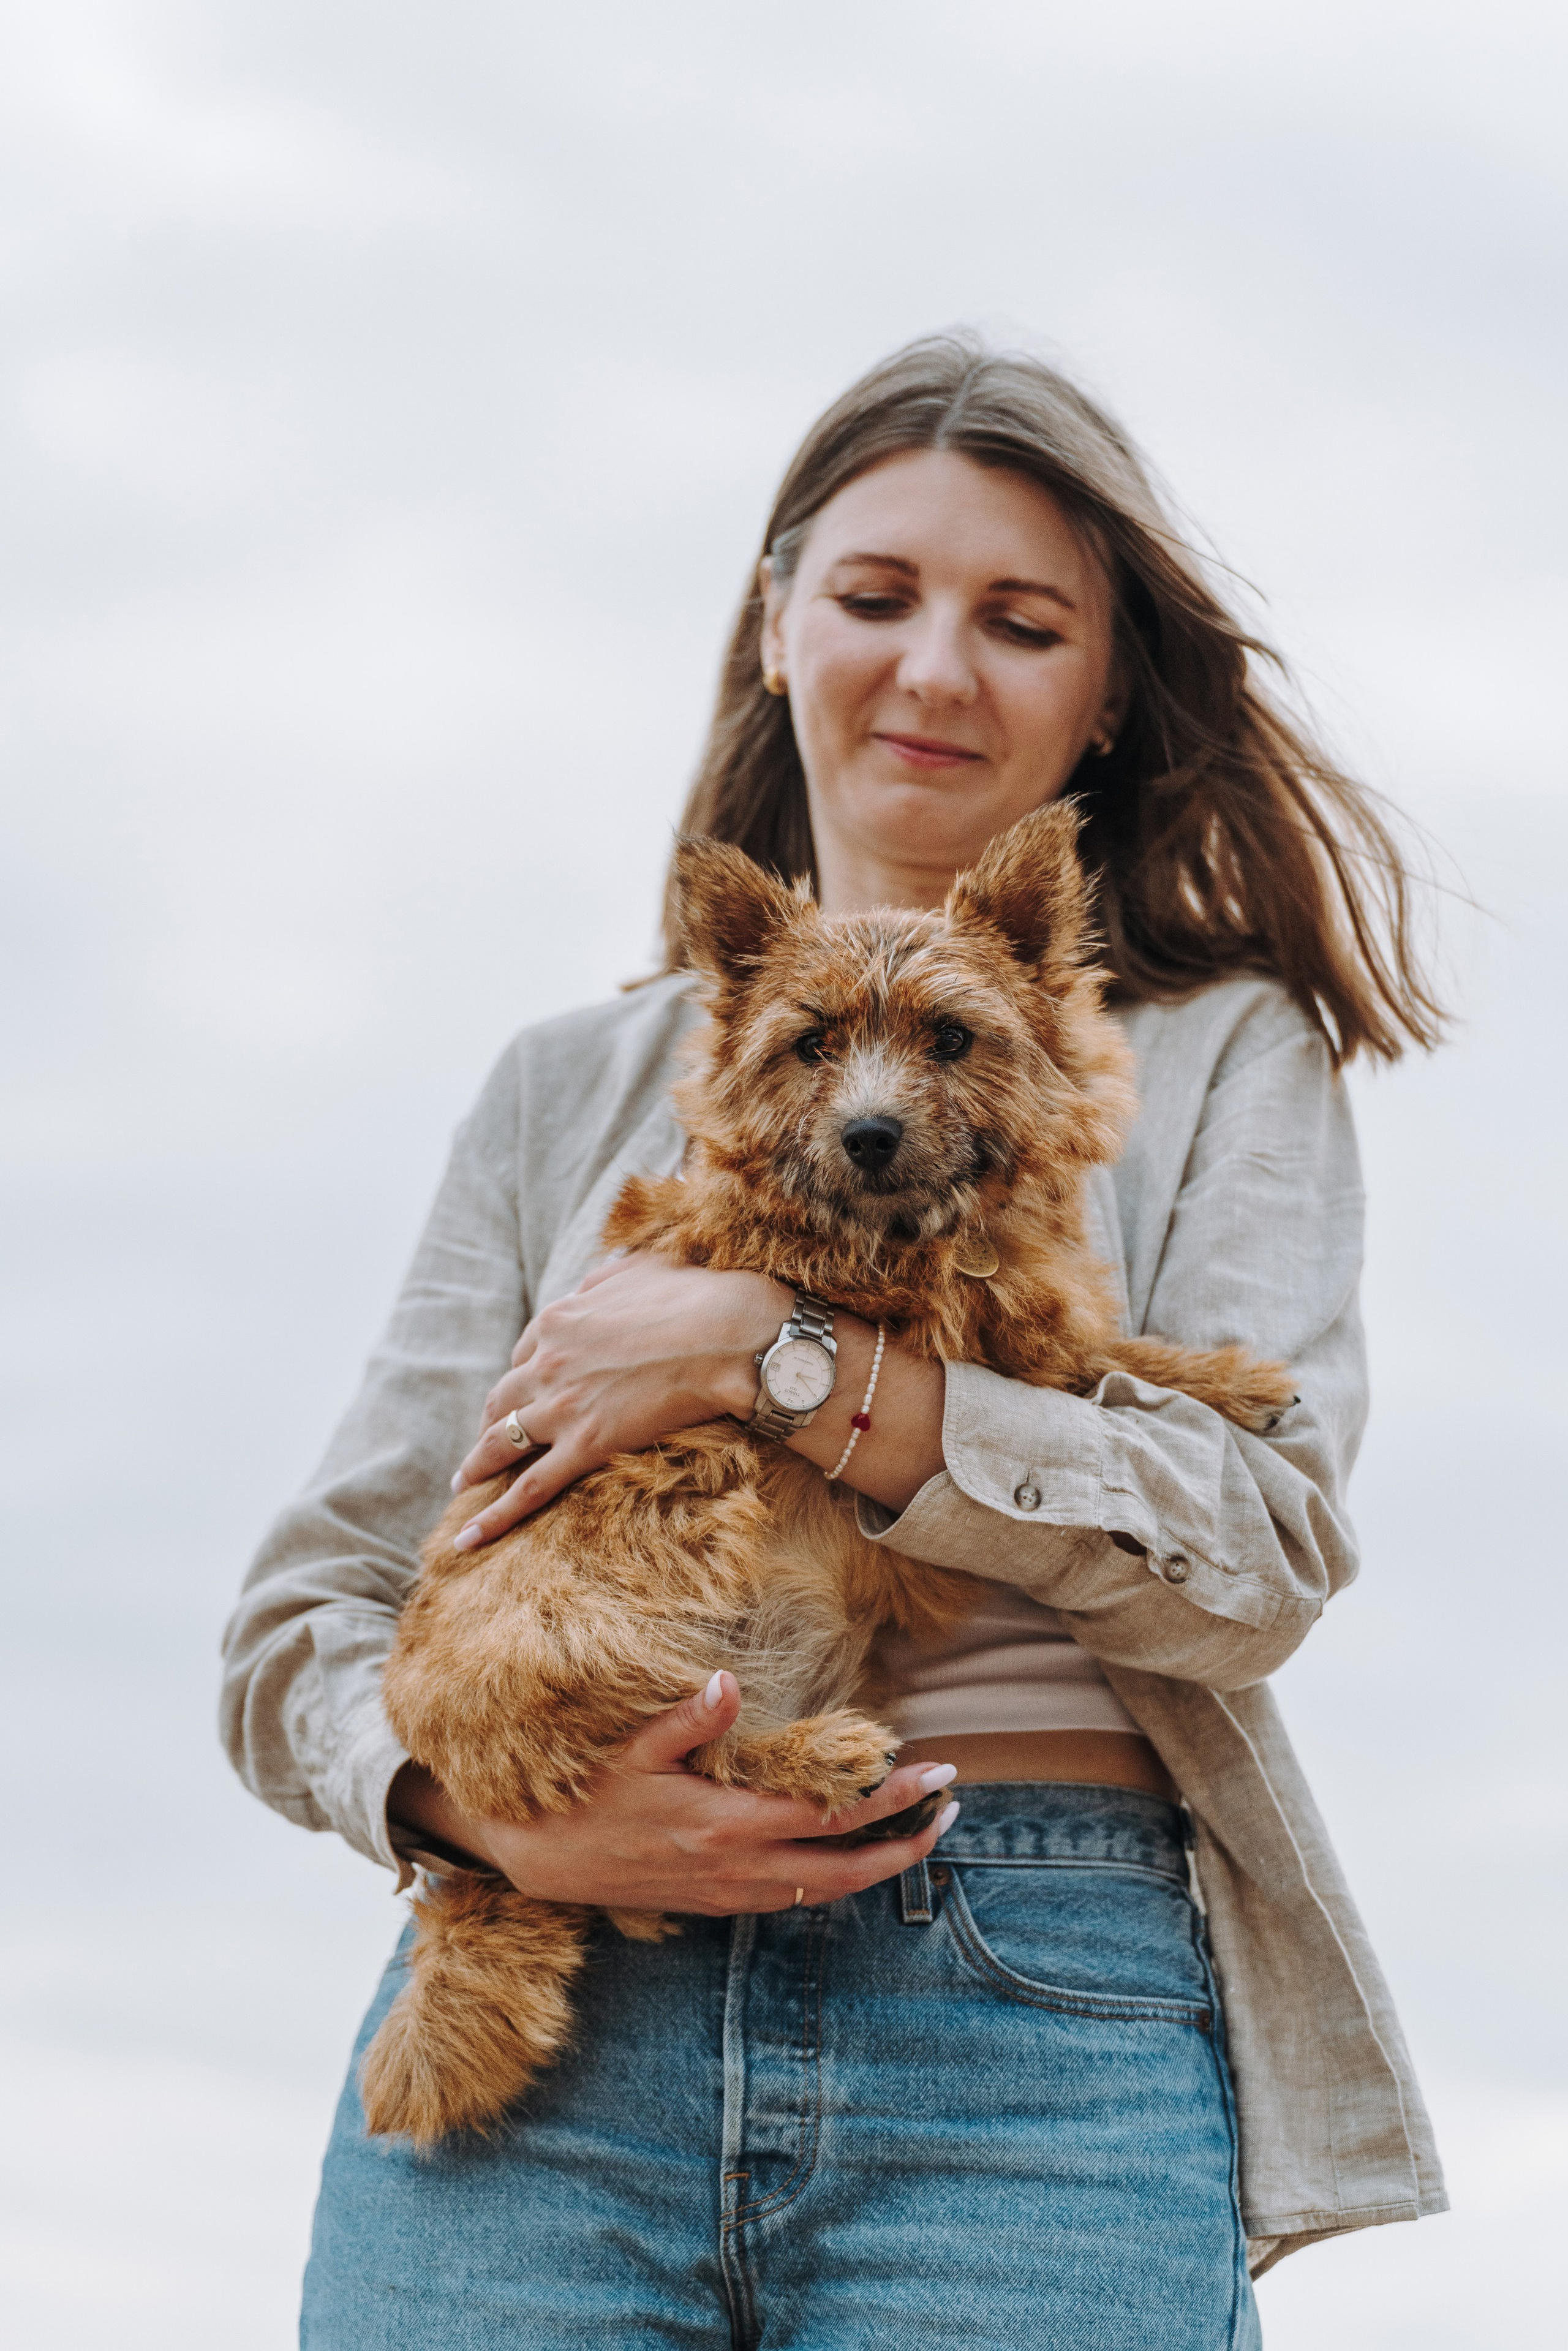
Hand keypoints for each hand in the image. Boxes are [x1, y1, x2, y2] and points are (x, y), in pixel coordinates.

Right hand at [390, 1672, 960, 1914]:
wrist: (538, 1859)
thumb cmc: (584, 1794)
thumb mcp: (630, 1750)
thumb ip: (686, 1721)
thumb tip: (726, 1682)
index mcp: (727, 1824)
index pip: (830, 1813)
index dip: (890, 1796)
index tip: (937, 1775)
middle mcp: (739, 1867)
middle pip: (847, 1869)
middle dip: (906, 1842)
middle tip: (950, 1810)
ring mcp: (729, 1892)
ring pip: (825, 1890)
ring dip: (877, 1866)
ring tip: (918, 1832)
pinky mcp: (716, 1901)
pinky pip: (792, 1898)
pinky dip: (833, 1880)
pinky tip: (847, 1856)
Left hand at [449, 1254, 789, 1548]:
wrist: (725, 1335)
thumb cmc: (692, 1298)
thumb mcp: (637, 1270)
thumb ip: (605, 1278)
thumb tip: (598, 1275)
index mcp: (558, 1321)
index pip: (523, 1354)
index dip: (521, 1375)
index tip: (524, 1389)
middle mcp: (547, 1364)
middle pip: (501, 1399)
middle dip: (489, 1420)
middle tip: (483, 1439)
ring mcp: (561, 1408)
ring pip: (500, 1443)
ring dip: (476, 1465)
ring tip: (462, 1482)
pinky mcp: (583, 1446)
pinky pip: (528, 1488)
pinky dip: (494, 1515)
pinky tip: (468, 1538)